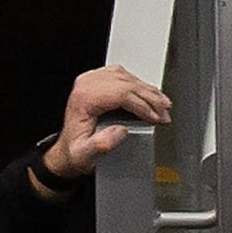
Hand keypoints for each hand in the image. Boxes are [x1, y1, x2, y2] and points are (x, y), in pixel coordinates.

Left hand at [44, 66, 173, 180]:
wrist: (67, 150)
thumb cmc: (75, 152)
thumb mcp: (84, 155)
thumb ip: (101, 145)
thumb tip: (120, 131)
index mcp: (83, 98)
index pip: (122, 93)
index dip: (143, 105)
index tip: (156, 117)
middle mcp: (86, 84)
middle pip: (127, 84)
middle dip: (151, 99)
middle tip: (164, 113)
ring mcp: (92, 79)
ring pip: (129, 78)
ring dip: (149, 92)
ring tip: (163, 106)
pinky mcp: (98, 80)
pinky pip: (125, 76)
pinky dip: (141, 86)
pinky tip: (152, 96)